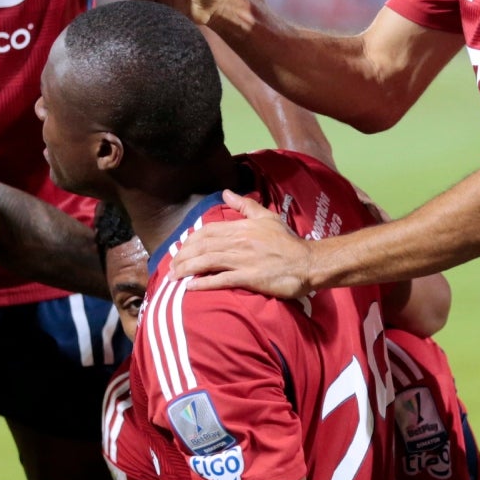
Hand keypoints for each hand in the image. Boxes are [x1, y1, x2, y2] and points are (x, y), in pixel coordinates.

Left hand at [171, 190, 314, 298]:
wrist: (307, 262)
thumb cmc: (288, 241)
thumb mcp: (267, 217)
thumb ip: (245, 205)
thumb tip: (225, 192)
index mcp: (241, 228)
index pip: (207, 231)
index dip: (190, 240)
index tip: (181, 249)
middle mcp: (239, 242)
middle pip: (202, 247)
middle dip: (183, 256)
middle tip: (172, 266)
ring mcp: (243, 260)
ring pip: (207, 262)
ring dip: (187, 269)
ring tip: (175, 276)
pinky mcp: (249, 278)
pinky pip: (221, 280)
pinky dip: (203, 283)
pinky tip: (190, 287)